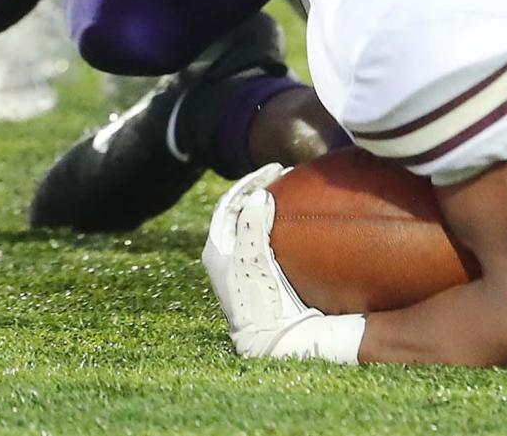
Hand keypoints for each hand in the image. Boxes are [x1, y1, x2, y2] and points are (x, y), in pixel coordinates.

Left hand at [203, 163, 324, 358]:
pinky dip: (274, 218)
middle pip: (239, 209)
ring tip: (287, 186)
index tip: (273, 169)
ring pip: (250, 219)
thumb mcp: (251, 258)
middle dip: (259, 188)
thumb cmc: (255, 299)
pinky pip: (262, 233)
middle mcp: (224, 252)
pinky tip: (291, 212)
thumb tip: (258, 195)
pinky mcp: (256, 269)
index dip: (249, 182)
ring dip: (267, 201)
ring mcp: (240, 261)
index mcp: (214, 248)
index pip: (228, 202)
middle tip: (283, 173)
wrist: (269, 336)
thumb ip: (251, 224)